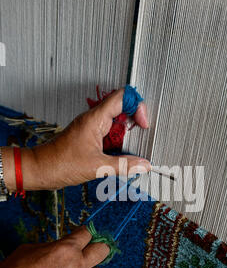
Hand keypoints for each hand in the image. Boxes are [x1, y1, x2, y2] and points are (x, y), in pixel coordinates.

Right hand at [0, 226, 108, 267]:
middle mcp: (78, 266)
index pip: (87, 234)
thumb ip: (53, 247)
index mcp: (67, 249)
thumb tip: (60, 249)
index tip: (81, 235)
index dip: (83, 233)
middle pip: (103, 250)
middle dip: (96, 247)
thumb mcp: (31, 249)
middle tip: (88, 249)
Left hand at [2, 88, 150, 190]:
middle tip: (138, 140)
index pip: (122, 97)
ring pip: (116, 123)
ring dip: (126, 136)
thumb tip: (144, 164)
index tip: (143, 124)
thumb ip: (124, 165)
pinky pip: (109, 134)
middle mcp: (93, 120)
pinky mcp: (90, 137)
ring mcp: (91, 127)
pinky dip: (118, 143)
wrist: (41, 170)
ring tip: (129, 151)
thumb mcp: (98, 167)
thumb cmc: (60, 164)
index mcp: (95, 119)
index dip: (137, 106)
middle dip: (134, 124)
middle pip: (122, 109)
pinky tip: (119, 156)